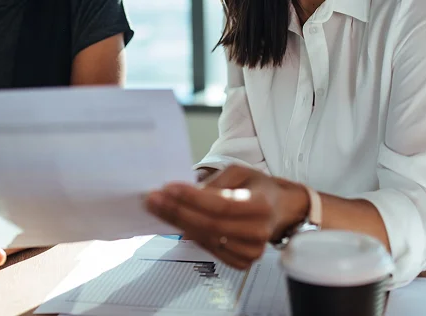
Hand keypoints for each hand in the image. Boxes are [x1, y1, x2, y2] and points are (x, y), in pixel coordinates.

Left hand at [145, 165, 308, 269]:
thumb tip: (188, 195)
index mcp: (261, 204)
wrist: (279, 209)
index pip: (221, 204)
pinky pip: (210, 249)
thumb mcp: (239, 172)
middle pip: (209, 224)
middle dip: (177, 211)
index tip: (168, 188)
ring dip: (178, 224)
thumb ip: (215, 182)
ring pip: (206, 238)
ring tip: (158, 208)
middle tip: (153, 199)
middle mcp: (258, 231)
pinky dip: (192, 236)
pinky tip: (178, 223)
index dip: (192, 197)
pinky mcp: (242, 261)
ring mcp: (251, 251)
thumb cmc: (258, 187)